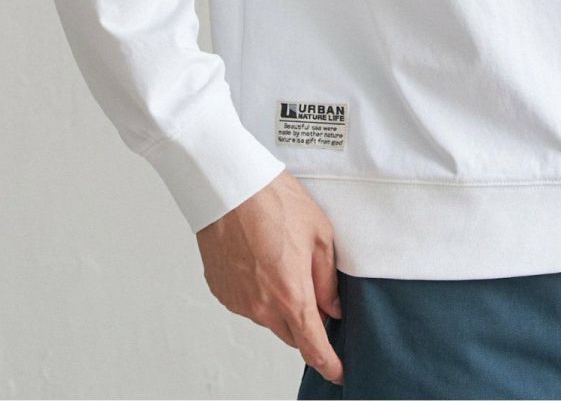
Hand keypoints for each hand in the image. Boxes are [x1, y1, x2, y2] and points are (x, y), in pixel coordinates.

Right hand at [195, 170, 344, 384]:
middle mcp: (262, 308)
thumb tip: (333, 307)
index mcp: (291, 295)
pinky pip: (248, 303)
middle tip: (315, 290)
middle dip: (307, 323)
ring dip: (281, 304)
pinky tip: (262, 260)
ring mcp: (239, 302)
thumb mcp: (320, 233)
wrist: (229, 187)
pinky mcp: (222, 292)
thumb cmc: (275, 202)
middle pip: (292, 333)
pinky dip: (259, 292)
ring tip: (283, 260)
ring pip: (269, 318)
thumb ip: (328, 278)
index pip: (313, 346)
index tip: (338, 372)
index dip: (329, 364)